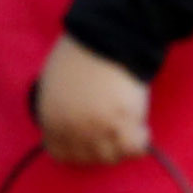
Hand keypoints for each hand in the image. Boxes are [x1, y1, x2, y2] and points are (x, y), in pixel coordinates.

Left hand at [35, 35, 153, 164]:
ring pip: (112, 157)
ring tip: (130, 129)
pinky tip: (141, 128)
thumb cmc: (81, 52)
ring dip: (121, 146)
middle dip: (102, 148)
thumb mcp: (55, 83)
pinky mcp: (122, 121)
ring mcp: (97, 128)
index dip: (80, 149)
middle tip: (115, 133)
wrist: (106, 35)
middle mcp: (71, 129)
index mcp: (51, 120)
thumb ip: (60, 107)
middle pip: (89, 158)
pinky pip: (134, 148)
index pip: (61, 154)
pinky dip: (140, 142)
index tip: (92, 140)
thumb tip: (72, 120)